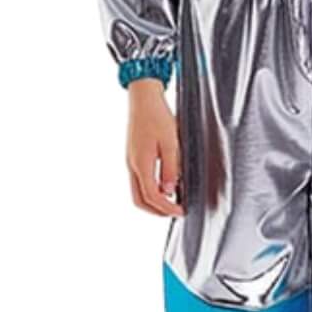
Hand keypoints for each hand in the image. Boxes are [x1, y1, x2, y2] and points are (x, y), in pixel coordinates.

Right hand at [126, 79, 182, 215]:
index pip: (152, 197)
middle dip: (157, 211)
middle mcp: (132, 165)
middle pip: (140, 200)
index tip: (181, 211)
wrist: (143, 99)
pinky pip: (139, 181)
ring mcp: (130, 161)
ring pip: (137, 192)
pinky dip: (150, 190)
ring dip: (153, 202)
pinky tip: (164, 185)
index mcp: (141, 164)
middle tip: (176, 211)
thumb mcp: (171, 143)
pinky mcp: (133, 156)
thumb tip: (169, 191)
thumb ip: (171, 168)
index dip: (167, 208)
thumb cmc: (158, 117)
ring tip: (172, 201)